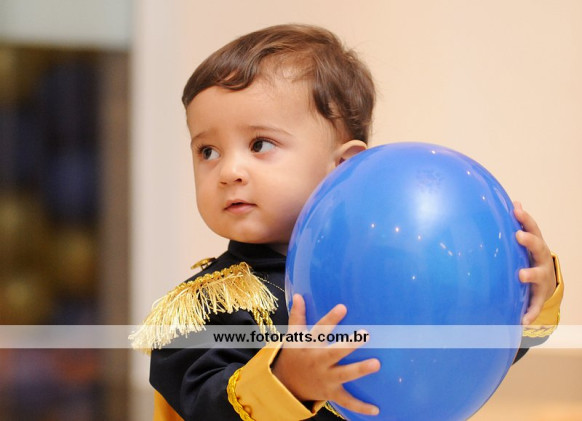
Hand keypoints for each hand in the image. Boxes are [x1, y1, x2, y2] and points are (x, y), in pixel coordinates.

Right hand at [271, 294, 380, 415]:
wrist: (286, 385)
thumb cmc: (294, 355)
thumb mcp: (293, 336)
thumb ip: (297, 316)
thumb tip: (298, 295)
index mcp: (309, 345)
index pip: (320, 330)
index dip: (331, 319)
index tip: (343, 307)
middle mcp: (318, 361)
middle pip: (334, 352)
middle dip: (349, 344)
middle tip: (367, 334)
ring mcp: (325, 378)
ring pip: (344, 374)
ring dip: (360, 370)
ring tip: (377, 363)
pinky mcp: (331, 392)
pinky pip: (347, 401)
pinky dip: (360, 407)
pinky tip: (377, 410)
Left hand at [513, 201, 556, 324]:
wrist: (545, 284)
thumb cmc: (530, 258)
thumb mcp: (527, 243)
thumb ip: (521, 225)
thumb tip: (514, 201)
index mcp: (537, 246)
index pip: (533, 229)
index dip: (525, 219)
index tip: (516, 210)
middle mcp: (542, 259)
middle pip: (538, 248)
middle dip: (530, 241)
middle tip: (519, 236)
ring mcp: (543, 278)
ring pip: (538, 275)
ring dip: (530, 274)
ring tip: (521, 275)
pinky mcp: (539, 296)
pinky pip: (535, 304)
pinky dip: (530, 312)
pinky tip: (523, 320)